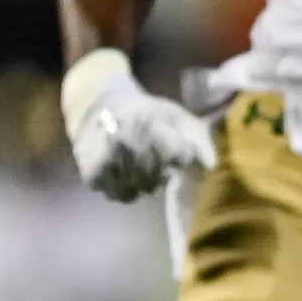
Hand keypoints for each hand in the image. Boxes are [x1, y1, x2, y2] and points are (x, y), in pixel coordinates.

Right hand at [62, 48, 216, 202]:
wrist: (101, 105)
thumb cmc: (148, 114)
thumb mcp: (177, 117)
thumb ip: (198, 139)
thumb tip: (210, 166)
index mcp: (150, 123)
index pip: (180, 156)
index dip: (181, 157)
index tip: (177, 152)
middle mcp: (126, 141)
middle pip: (158, 177)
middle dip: (162, 172)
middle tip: (156, 160)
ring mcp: (106, 159)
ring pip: (138, 190)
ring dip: (144, 183)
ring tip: (140, 165)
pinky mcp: (92, 173)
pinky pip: (118, 195)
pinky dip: (124, 188)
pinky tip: (124, 173)